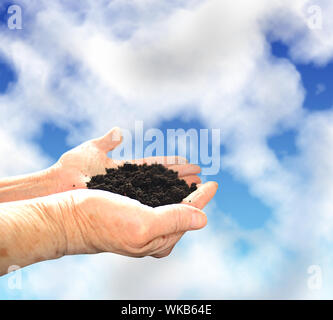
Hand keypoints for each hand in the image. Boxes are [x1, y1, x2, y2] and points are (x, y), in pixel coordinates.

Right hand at [0, 179, 216, 274]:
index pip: (188, 216)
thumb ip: (174, 219)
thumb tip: (202, 219)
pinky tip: (163, 182)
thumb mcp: (143, 222)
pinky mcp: (128, 213)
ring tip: (188, 177)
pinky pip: (153, 200)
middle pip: (180, 212)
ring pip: (167, 205)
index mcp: (159, 240)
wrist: (68, 217)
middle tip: (203, 179)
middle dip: (193, 195)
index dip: (202, 199)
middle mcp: (151, 235)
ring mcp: (139, 224)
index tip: (213, 183)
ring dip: (179, 190)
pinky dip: (162, 189)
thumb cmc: (102, 221)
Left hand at [52, 127, 201, 192]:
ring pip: (158, 192)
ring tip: (197, 187)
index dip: (172, 165)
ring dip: (177, 190)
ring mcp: (127, 197)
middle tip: (200, 176)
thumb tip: (120, 131)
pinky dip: (165, 202)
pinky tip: (180, 203)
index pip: (154, 167)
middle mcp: (129, 186)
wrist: (56, 186)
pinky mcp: (123, 206)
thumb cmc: (70, 167)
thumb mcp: (92, 149)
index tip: (189, 162)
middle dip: (180, 178)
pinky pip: (149, 202)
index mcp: (125, 172)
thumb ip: (108, 141)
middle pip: (161, 180)